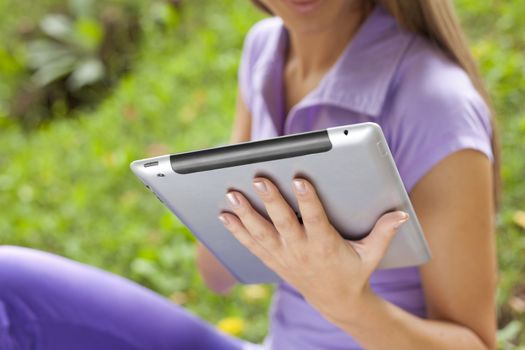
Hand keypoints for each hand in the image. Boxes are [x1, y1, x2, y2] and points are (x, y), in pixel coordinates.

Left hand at [218, 177, 408, 325]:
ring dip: (245, 214)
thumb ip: (384, 232)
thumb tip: (400, 214)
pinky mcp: (274, 260)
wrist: (336, 301)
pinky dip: (237, 231)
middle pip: (282, 223)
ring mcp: (284, 256)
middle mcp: (301, 250)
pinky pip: (252, 245)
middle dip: (270, 201)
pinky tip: (224, 216)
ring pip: (261, 233)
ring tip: (231, 194)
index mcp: (325, 245)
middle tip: (257, 179)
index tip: (300, 178)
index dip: (308, 199)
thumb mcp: (372, 254)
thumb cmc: (354, 272)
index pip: (316, 219)